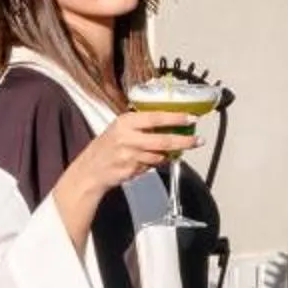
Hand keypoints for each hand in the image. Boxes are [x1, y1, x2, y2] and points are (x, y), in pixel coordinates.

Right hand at [66, 111, 195, 204]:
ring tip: (174, 151)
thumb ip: (142, 124)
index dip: (176, 118)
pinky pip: (151, 166)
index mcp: (126, 121)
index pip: (156, 117)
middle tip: (197, 140)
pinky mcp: (131, 170)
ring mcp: (129, 155)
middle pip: (163, 140)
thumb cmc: (107, 147)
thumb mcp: (120, 127)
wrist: (90, 170)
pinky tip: (151, 161)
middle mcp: (127, 137)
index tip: (191, 117)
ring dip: (169, 154)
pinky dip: (155, 163)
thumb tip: (170, 120)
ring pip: (159, 155)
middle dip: (184, 141)